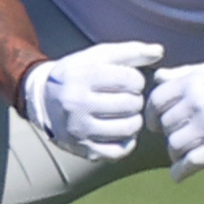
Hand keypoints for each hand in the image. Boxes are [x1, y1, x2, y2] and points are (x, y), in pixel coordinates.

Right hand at [19, 41, 163, 162]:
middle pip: (131, 104)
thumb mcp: (97, 56)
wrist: (43, 101)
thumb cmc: (77, 74)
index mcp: (81, 77)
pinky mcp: (83, 149)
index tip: (129, 81)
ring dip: (134, 120)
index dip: (137, 80)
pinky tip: (121, 130)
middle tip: (128, 98)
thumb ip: (130, 52)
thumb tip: (159, 51)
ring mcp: (79, 130)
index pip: (130, 80)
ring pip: (128, 128)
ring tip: (127, 113)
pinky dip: (127, 141)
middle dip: (136, 100)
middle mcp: (77, 104)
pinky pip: (119, 151)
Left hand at [151, 56, 203, 180]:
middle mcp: (195, 104)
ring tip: (184, 154)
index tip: (155, 122)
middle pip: (164, 125)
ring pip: (174, 146)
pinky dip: (179, 172)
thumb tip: (159, 77)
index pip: (155, 101)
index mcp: (193, 83)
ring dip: (175, 153)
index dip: (152, 113)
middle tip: (178, 137)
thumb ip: (185, 74)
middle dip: (168, 132)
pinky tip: (178, 175)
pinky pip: (189, 164)